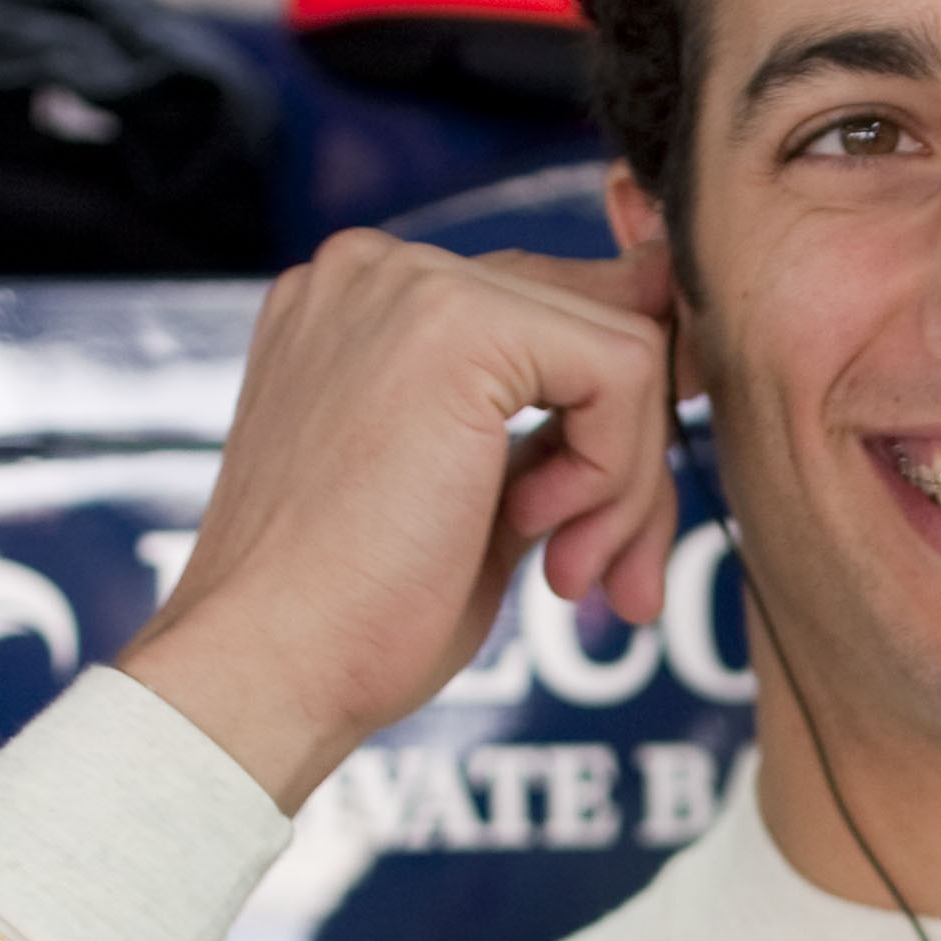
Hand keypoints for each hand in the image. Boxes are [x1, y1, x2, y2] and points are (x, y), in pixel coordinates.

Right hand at [117, 232, 687, 807]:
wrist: (267, 670)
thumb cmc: (353, 616)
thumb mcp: (473, 492)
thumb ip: (555, 424)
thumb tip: (673, 362)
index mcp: (366, 305)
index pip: (549, 318)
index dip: (612, 422)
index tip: (612, 527)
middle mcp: (378, 270)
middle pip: (593, 323)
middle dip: (629, 464)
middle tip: (603, 575)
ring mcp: (409, 283)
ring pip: (623, 350)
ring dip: (626, 486)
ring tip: (568, 573)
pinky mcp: (454, 320)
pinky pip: (624, 372)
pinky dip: (616, 473)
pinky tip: (545, 540)